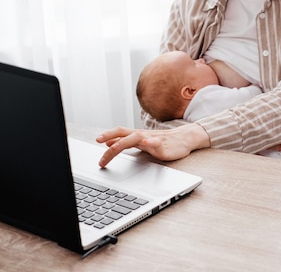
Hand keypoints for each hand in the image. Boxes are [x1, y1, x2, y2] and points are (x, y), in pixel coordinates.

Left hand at [96, 123, 210, 166]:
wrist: (184, 139)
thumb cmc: (162, 141)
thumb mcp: (141, 142)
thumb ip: (126, 142)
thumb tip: (108, 144)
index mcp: (136, 135)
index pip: (119, 132)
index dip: (108, 134)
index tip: (97, 140)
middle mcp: (142, 135)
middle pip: (123, 134)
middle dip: (110, 137)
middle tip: (98, 143)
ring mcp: (152, 139)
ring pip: (136, 138)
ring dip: (123, 142)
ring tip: (112, 148)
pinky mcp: (163, 145)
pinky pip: (156, 142)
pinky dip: (150, 142)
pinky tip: (146, 143)